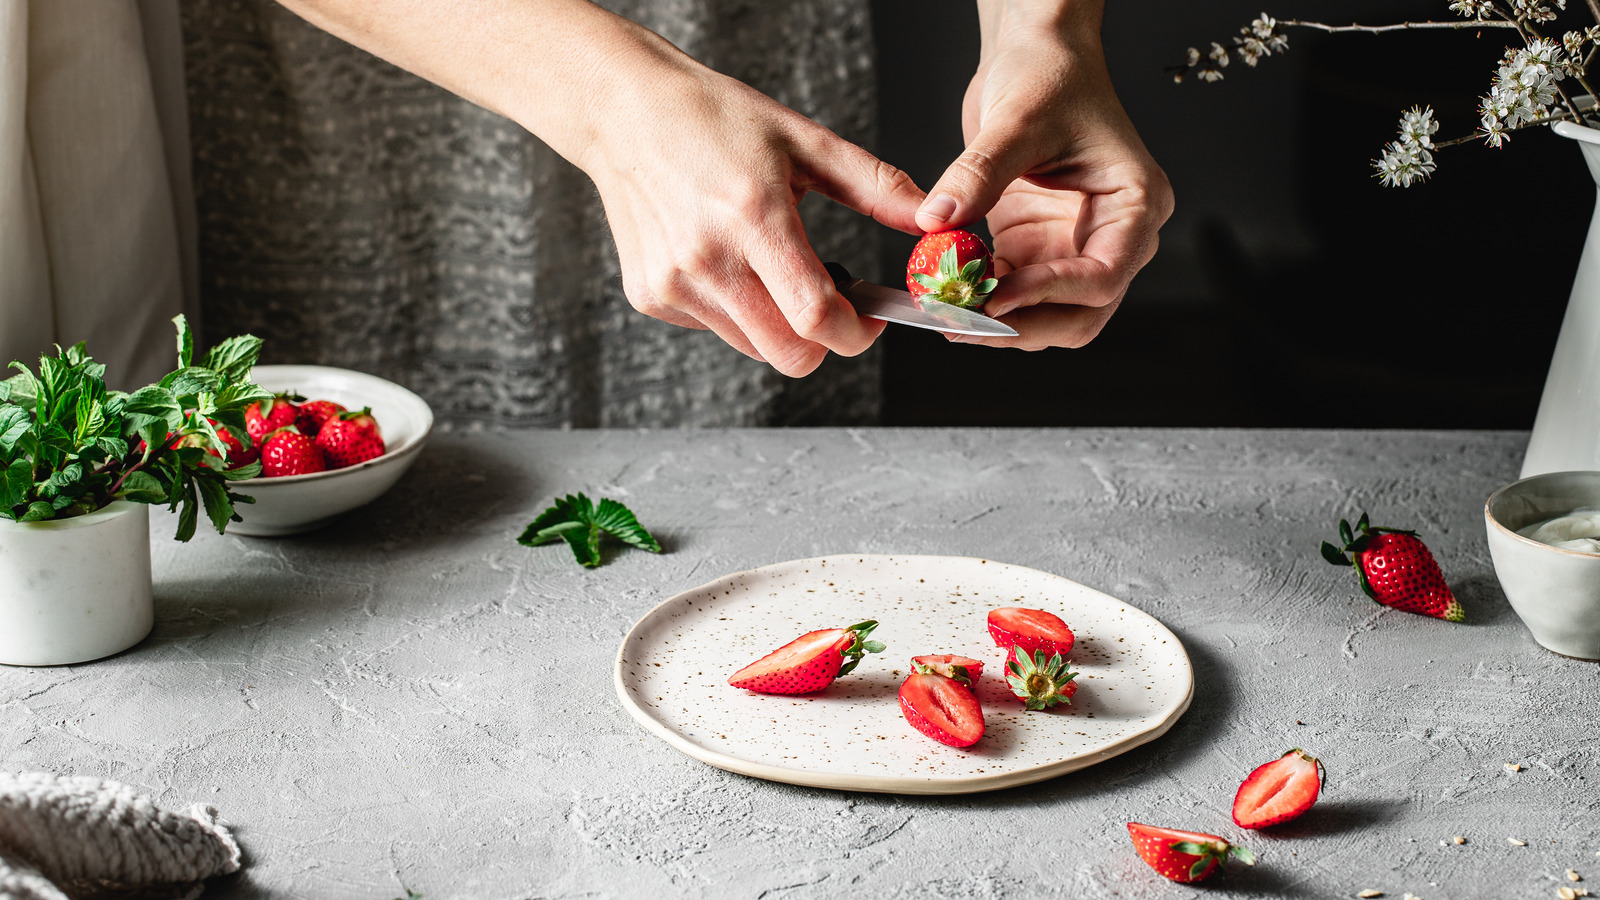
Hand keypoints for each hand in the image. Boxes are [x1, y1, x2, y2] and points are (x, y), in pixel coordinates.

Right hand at [579, 40, 924, 375]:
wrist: (624, 111)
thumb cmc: (715, 118)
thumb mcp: (804, 140)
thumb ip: (875, 186)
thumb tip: (932, 219)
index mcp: (754, 218)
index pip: (816, 317)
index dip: (855, 333)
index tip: (868, 321)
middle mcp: (708, 260)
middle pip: (788, 354)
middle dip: (822, 342)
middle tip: (830, 304)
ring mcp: (673, 283)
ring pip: (753, 348)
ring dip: (778, 326)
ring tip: (771, 268)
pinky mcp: (649, 295)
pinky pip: (714, 329)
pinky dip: (734, 310)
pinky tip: (726, 260)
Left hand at [916, 2, 1172, 349]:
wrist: (1036, 56)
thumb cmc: (1050, 75)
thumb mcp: (1016, 120)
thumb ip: (978, 174)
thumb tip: (938, 221)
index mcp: (1135, 205)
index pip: (1103, 274)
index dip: (1049, 293)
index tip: (995, 296)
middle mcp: (1114, 235)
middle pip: (1081, 314)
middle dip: (1024, 325)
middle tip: (964, 323)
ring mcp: (1074, 246)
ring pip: (1048, 315)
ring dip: (999, 322)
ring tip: (947, 311)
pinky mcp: (1037, 247)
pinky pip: (1015, 293)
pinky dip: (982, 300)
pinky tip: (948, 292)